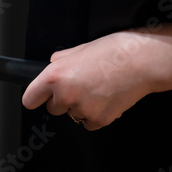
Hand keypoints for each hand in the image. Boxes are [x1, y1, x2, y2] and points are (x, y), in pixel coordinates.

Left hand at [22, 31, 153, 130]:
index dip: (34, 98)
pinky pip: (89, 123)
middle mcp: (65, 95)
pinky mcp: (99, 120)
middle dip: (62, 100)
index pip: (30, 99)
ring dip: (81, 107)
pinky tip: (106, 99)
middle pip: (53, 109)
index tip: (37, 99)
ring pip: (72, 115)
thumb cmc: (113, 51)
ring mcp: (82, 110)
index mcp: (55, 76)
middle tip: (80, 86)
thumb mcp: (78, 49)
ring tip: (97, 89)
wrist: (142, 61)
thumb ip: (59, 62)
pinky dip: (96, 115)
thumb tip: (52, 67)